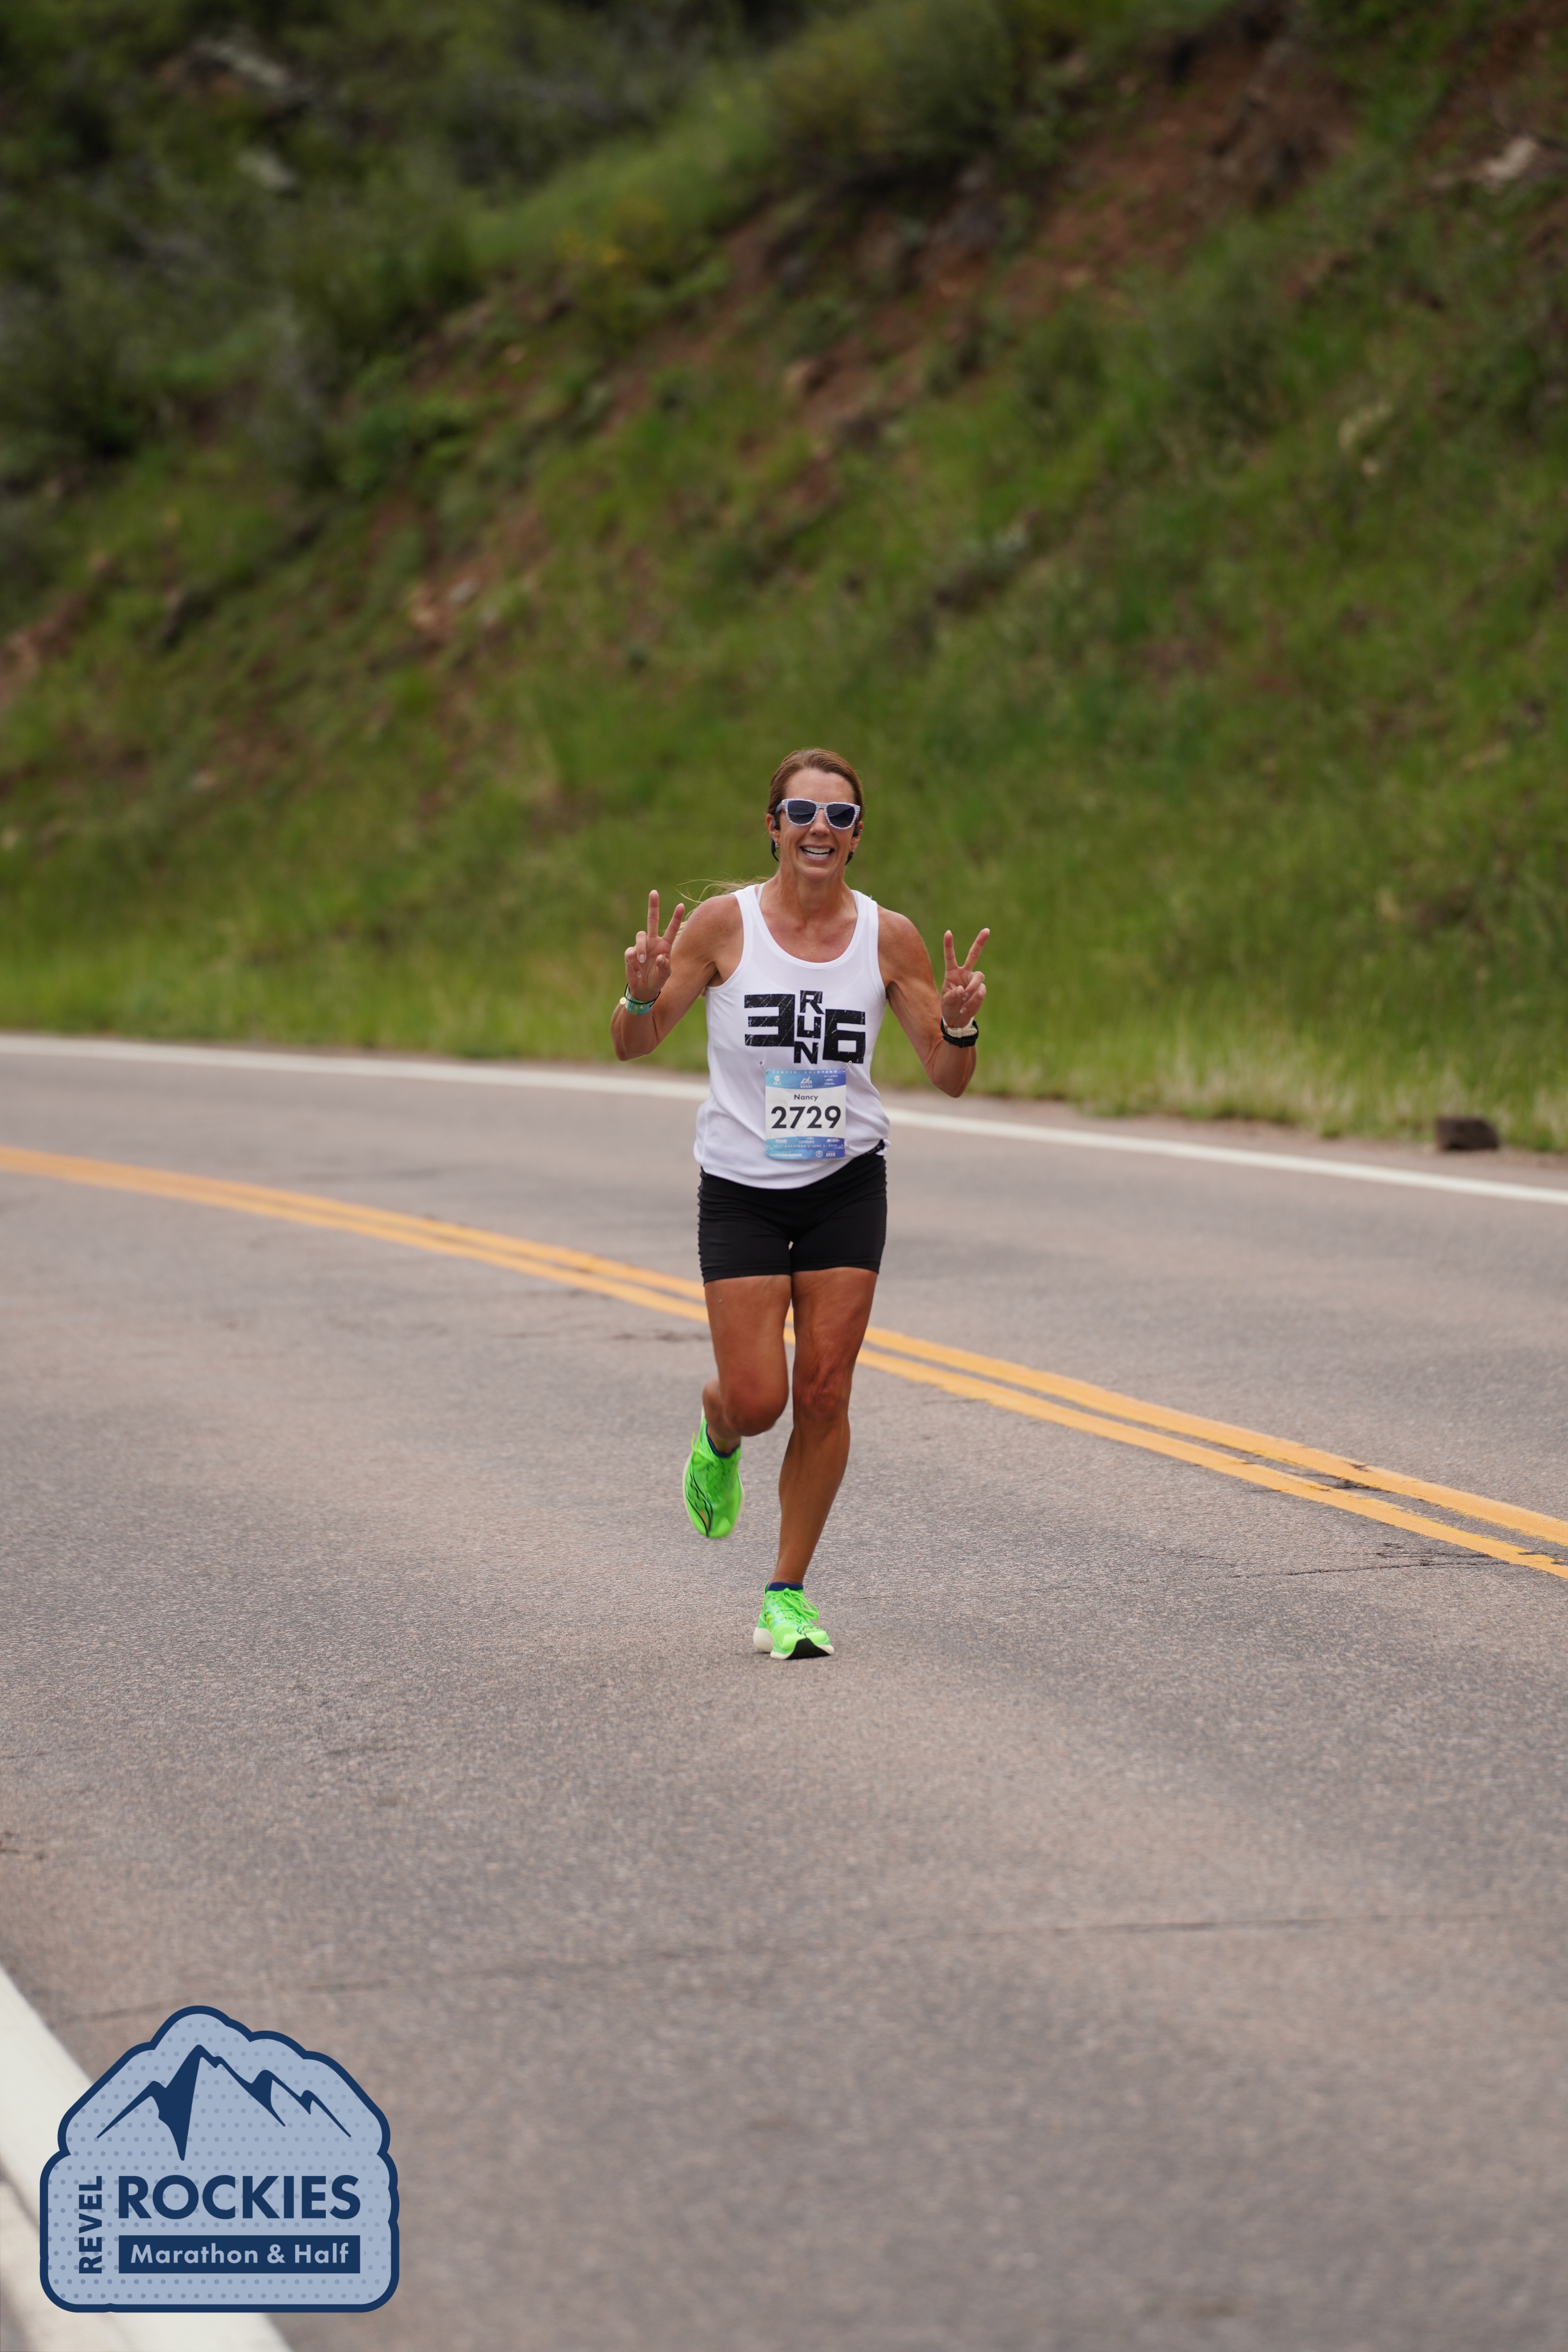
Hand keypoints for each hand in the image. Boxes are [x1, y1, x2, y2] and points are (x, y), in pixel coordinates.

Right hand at [624, 888, 684, 1008]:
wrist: (644, 989)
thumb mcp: (665, 976)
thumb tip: (662, 957)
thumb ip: (665, 967)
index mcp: (664, 945)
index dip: (675, 917)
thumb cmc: (657, 980)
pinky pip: (631, 952)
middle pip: (652, 920)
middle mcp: (653, 942)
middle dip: (653, 906)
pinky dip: (634, 961)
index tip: (681, 905)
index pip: (671, 928)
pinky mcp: (631, 953)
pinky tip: (638, 970)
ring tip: (643, 962)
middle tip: (654, 892)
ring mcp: (641, 946)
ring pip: (640, 936)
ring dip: (642, 949)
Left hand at [940, 928, 988, 1030]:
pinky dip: (973, 1001)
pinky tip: (966, 1008)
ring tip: (963, 1000)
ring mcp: (974, 980)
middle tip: (987, 930)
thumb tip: (961, 990)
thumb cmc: (949, 1006)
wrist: (958, 1017)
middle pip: (974, 955)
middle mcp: (964, 973)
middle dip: (980, 942)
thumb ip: (952, 995)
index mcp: (952, 972)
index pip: (950, 956)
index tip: (948, 932)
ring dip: (972, 989)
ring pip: (979, 977)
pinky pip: (980, 992)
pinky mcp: (981, 989)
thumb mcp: (946, 1001)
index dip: (949, 945)